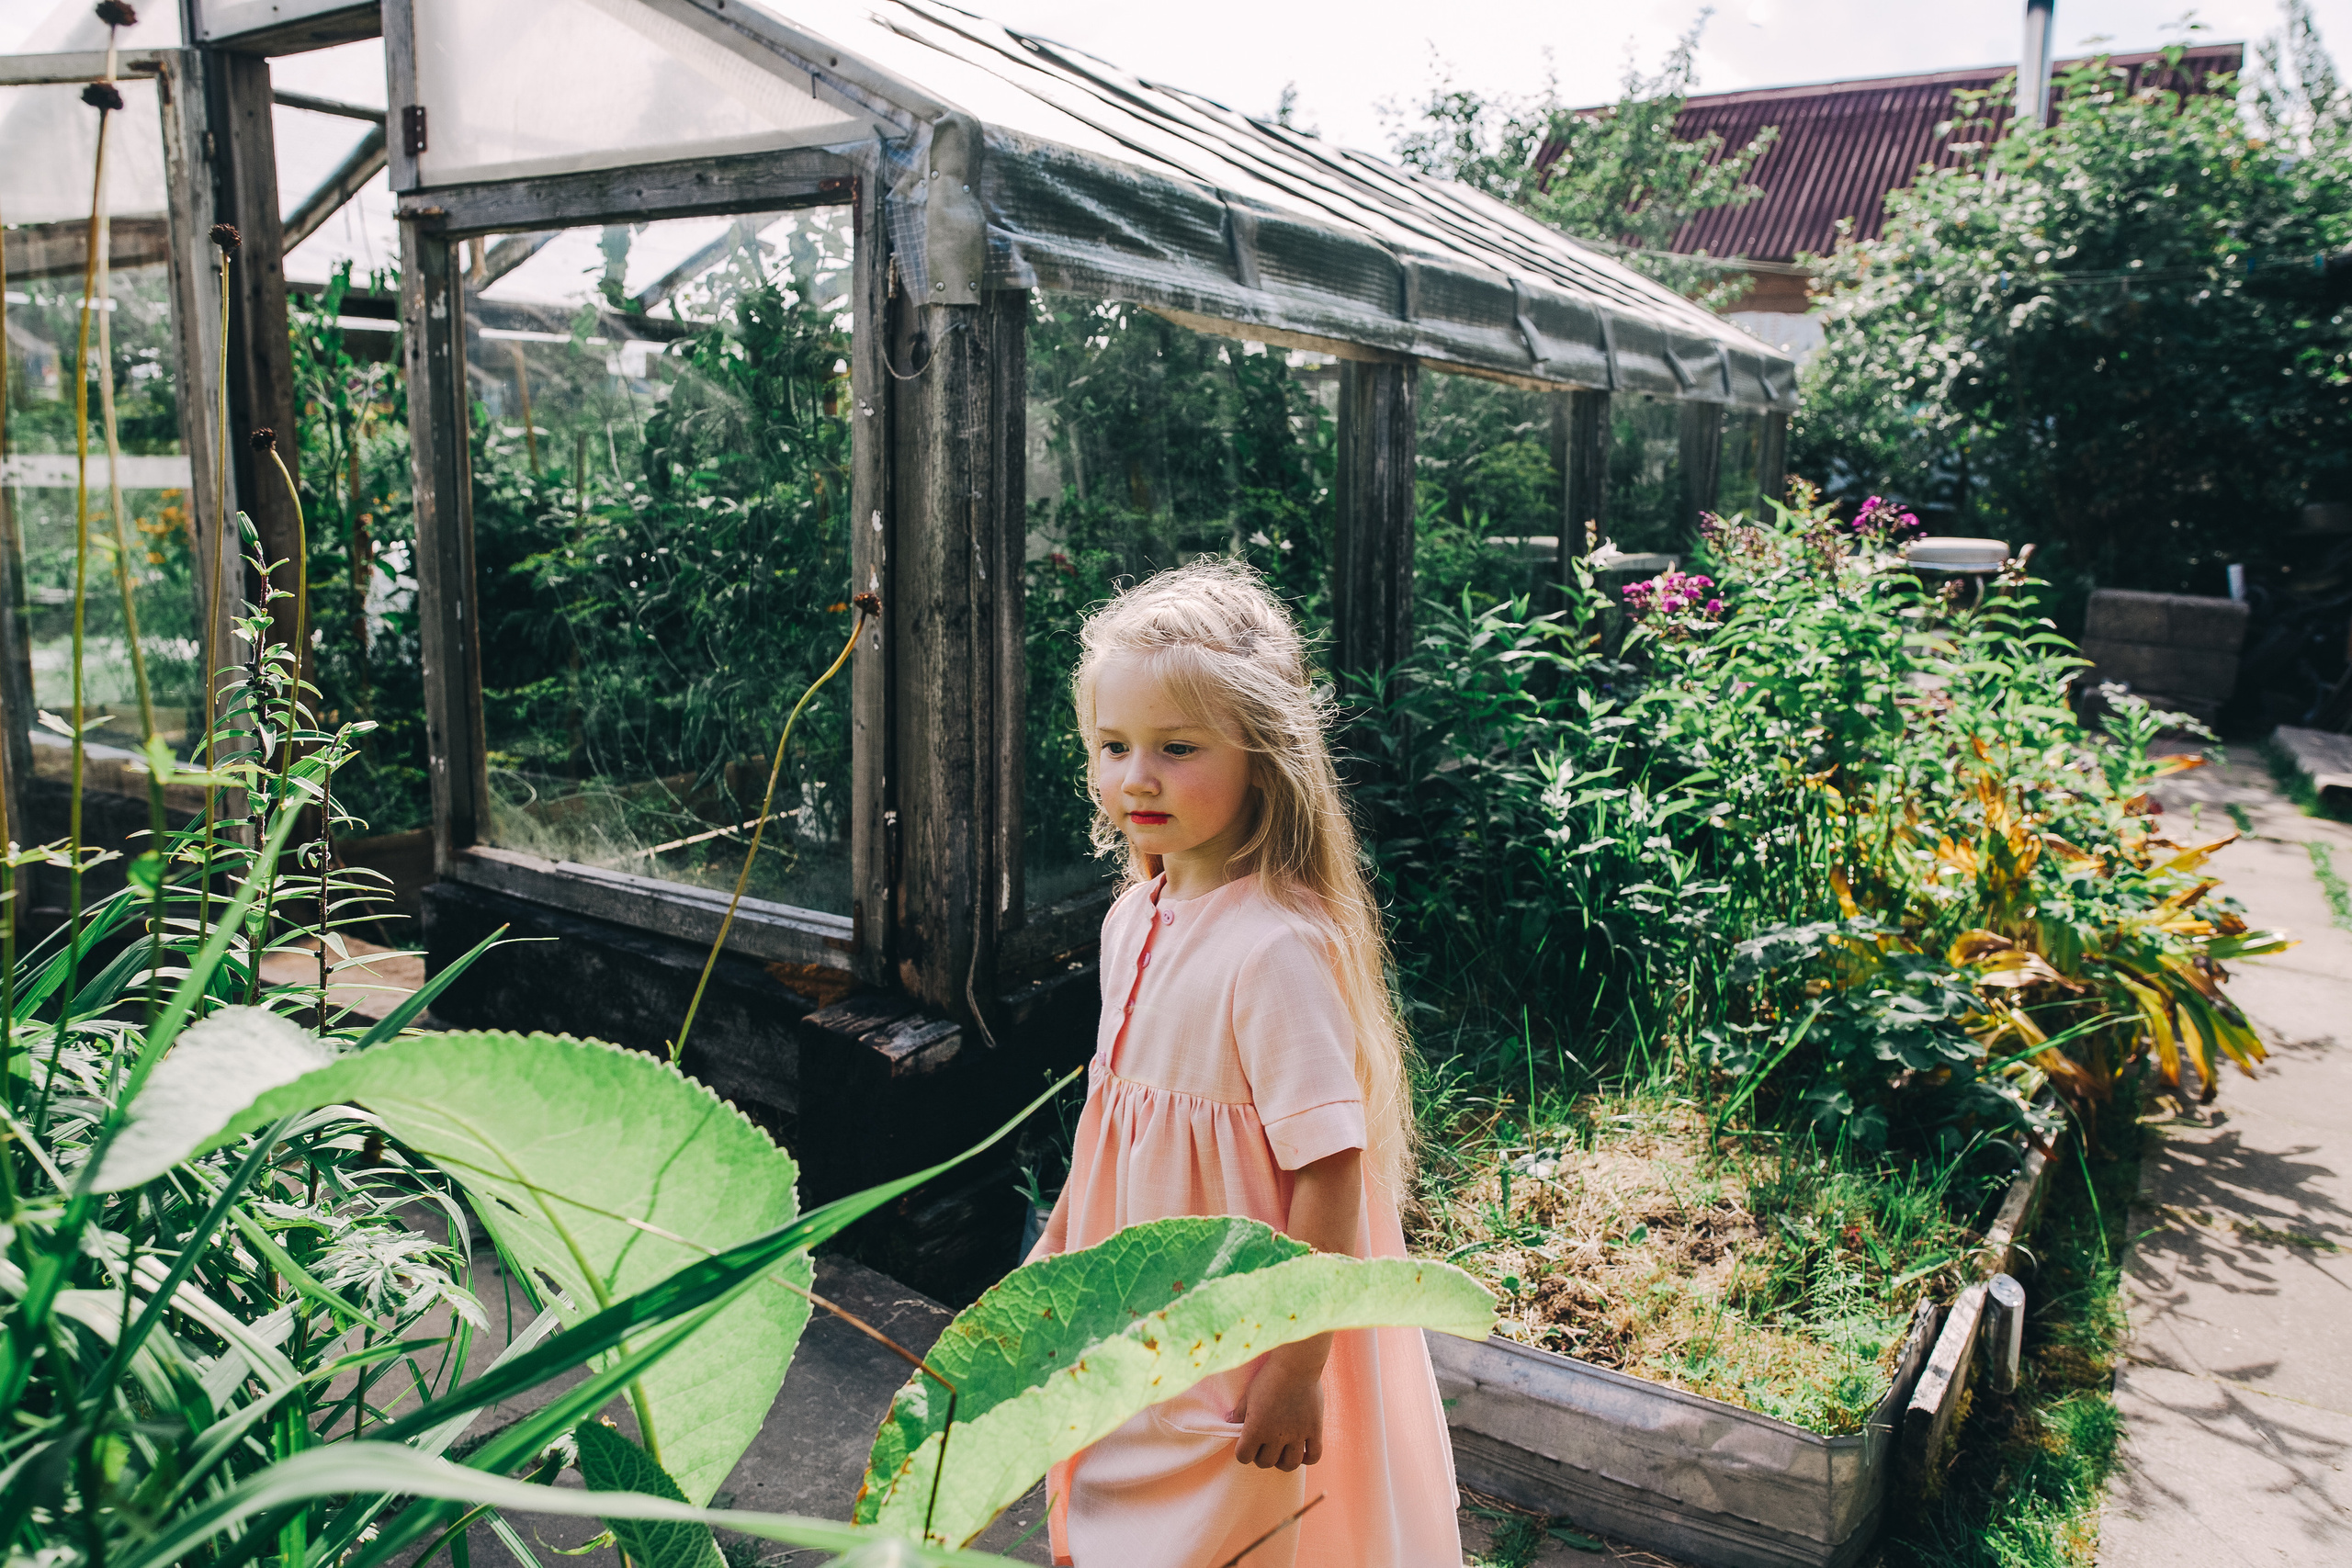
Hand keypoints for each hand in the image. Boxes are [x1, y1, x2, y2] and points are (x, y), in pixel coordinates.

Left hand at [1231, 1353, 1324, 1470]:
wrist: (1297, 1363)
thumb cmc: (1269, 1377)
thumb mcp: (1249, 1394)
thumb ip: (1240, 1412)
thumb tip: (1230, 1423)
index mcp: (1256, 1428)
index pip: (1244, 1457)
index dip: (1243, 1453)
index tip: (1247, 1444)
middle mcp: (1276, 1436)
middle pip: (1266, 1463)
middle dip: (1262, 1457)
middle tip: (1264, 1446)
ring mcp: (1297, 1434)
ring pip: (1290, 1464)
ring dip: (1283, 1462)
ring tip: (1282, 1452)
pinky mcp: (1315, 1429)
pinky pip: (1314, 1455)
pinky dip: (1308, 1458)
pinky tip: (1303, 1451)